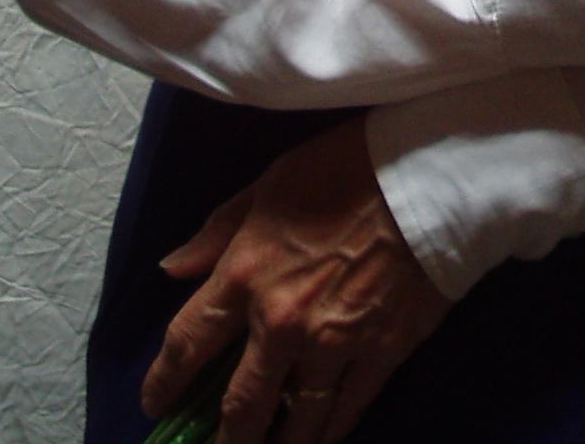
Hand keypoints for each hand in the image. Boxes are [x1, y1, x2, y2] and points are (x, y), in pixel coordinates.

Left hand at [140, 117, 448, 443]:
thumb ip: (218, 232)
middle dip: (223, 440)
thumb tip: (171, 269)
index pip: (187, 344)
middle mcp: (282, 322)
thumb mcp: (270, 185)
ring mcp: (333, 346)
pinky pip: (345, 413)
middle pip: (240, 407)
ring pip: (295, 425)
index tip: (156, 403)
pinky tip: (318, 436)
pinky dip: (327, 432)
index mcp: (247, 274)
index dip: (163, 382)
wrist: (428, 174)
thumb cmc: (345, 168)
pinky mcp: (379, 355)